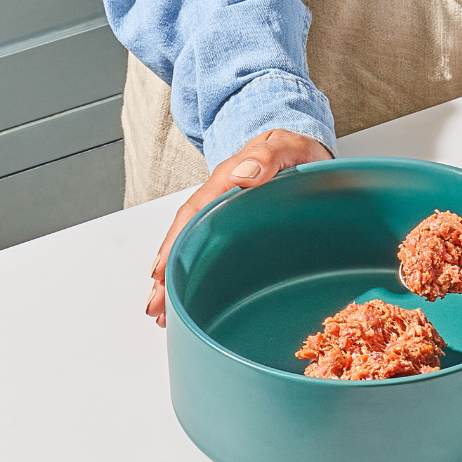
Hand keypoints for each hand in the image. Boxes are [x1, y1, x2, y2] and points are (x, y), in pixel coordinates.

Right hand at [146, 129, 331, 325]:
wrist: (306, 151)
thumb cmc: (298, 151)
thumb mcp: (289, 147)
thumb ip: (269, 156)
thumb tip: (243, 174)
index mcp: (227, 181)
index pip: (193, 214)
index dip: (175, 244)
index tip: (161, 272)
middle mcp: (219, 199)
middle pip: (184, 237)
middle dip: (166, 274)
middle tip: (155, 308)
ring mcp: (224, 215)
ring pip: (192, 248)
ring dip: (174, 281)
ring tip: (161, 314)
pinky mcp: (234, 228)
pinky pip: (209, 251)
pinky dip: (194, 275)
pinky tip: (186, 297)